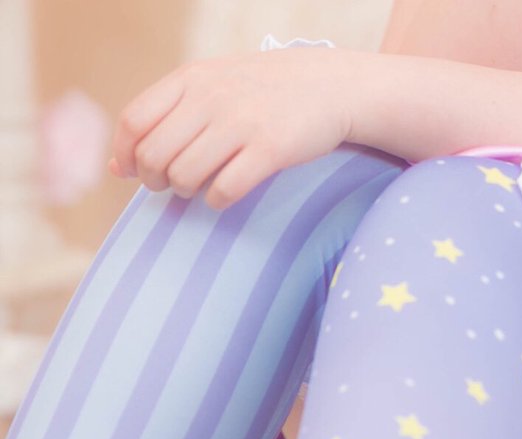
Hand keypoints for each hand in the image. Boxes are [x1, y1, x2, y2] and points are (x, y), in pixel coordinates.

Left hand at [110, 48, 358, 209]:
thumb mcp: (209, 88)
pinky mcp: (271, 149)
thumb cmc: (262, 91)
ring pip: (185, 175)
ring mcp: (242, 123)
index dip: (127, 154)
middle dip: (155, 180)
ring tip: (199, 186)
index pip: (135, 122)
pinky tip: (223, 194)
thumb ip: (163, 118)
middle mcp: (212, 98)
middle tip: (172, 183)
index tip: (135, 170)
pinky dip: (216, 200)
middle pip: (155, 155)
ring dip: (185, 191)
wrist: (329, 86)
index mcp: (192, 79)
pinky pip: (224, 189)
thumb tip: (115, 167)